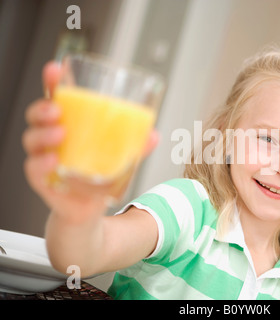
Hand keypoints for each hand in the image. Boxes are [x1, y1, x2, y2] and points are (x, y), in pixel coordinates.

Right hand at [22, 61, 158, 222]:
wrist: (89, 209)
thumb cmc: (100, 176)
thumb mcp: (119, 158)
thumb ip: (135, 146)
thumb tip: (154, 134)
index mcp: (70, 126)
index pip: (56, 100)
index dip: (52, 83)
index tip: (55, 69)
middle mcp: (52, 138)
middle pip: (38, 115)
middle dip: (44, 108)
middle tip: (58, 110)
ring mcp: (44, 158)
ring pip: (32, 139)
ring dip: (43, 133)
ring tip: (60, 133)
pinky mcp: (42, 180)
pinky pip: (34, 169)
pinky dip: (41, 163)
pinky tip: (53, 160)